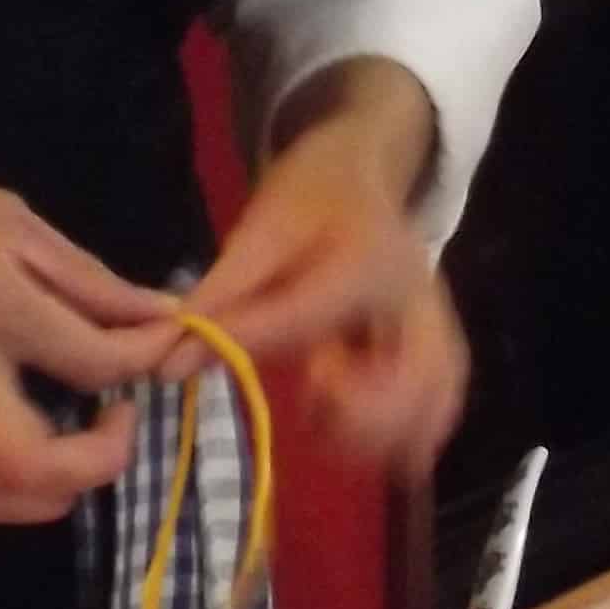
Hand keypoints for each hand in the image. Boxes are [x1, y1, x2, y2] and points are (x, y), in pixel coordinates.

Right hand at [0, 117, 181, 524]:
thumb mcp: (12, 217)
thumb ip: (88, 279)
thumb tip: (157, 316)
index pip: (91, 361)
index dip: (148, 357)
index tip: (166, 339)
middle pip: (28, 464)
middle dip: (97, 462)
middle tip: (119, 420)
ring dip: (37, 496)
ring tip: (69, 450)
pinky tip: (5, 460)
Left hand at [181, 78, 468, 476]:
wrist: (367, 173)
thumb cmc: (314, 195)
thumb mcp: (261, 228)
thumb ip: (222, 294)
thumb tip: (169, 356)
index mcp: (370, 261)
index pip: (304, 317)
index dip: (240, 344)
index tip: (178, 367)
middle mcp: (420, 306)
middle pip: (404, 392)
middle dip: (347, 412)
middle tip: (307, 386)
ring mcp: (440, 337)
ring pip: (425, 417)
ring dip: (367, 431)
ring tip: (321, 398)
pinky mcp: (440, 362)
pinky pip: (430, 419)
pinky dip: (391, 435)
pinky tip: (345, 411)